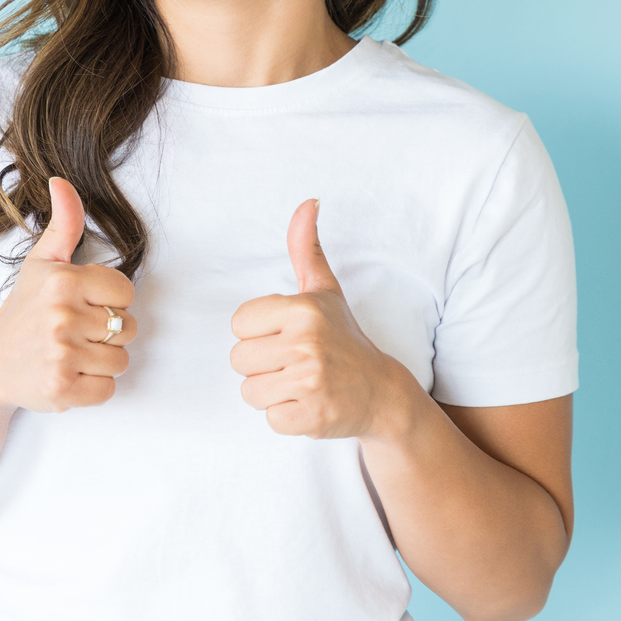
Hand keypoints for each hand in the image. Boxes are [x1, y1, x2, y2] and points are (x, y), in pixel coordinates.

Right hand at [0, 176, 136, 413]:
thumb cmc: (24, 310)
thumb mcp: (41, 263)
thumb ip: (64, 223)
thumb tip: (62, 181)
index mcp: (63, 281)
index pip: (126, 292)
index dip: (109, 301)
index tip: (83, 305)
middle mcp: (62, 317)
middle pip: (128, 327)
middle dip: (108, 332)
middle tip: (75, 332)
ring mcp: (61, 356)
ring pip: (121, 360)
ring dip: (102, 360)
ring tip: (73, 353)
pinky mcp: (62, 390)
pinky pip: (108, 389)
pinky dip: (94, 387)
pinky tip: (70, 374)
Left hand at [230, 200, 409, 439]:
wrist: (381, 392)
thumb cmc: (343, 339)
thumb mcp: (325, 291)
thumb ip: (306, 248)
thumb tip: (308, 201)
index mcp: (303, 310)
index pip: (239, 324)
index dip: (259, 334)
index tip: (288, 336)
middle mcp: (307, 343)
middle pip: (239, 360)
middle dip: (263, 366)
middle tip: (296, 363)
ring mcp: (311, 382)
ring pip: (250, 392)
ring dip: (272, 392)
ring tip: (302, 383)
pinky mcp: (312, 417)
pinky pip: (269, 419)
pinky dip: (286, 416)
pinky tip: (310, 403)